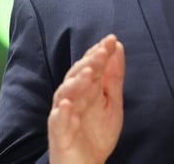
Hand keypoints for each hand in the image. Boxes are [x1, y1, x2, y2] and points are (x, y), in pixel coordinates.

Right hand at [48, 34, 124, 163]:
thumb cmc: (96, 134)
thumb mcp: (112, 102)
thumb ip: (113, 76)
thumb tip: (117, 47)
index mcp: (85, 89)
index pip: (90, 66)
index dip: (99, 53)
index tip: (111, 40)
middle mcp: (72, 98)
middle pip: (77, 76)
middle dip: (89, 63)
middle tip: (102, 51)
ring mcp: (63, 114)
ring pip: (65, 94)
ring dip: (75, 82)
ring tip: (88, 72)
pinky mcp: (58, 133)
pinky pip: (57, 121)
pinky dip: (60, 112)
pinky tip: (66, 104)